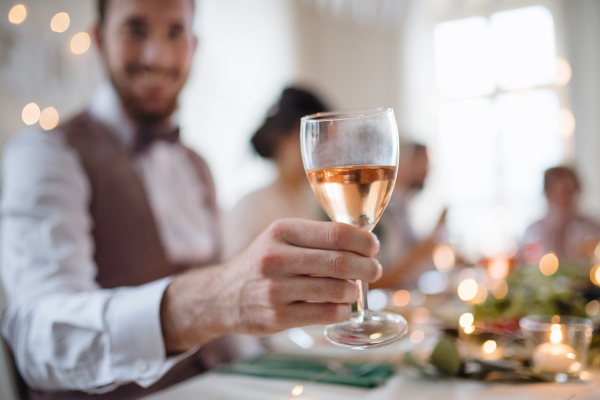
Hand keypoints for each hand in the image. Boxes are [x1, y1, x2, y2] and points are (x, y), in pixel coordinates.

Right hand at [160, 219, 380, 352]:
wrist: (224, 295)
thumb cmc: (264, 263)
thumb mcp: (281, 238)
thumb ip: (317, 238)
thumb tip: (365, 243)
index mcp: (281, 231)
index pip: (336, 233)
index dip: (363, 241)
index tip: (373, 247)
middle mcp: (276, 258)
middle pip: (340, 262)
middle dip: (367, 267)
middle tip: (375, 270)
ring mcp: (276, 290)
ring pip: (337, 290)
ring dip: (354, 290)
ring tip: (353, 288)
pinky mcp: (278, 318)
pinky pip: (327, 314)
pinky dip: (342, 310)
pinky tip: (339, 306)